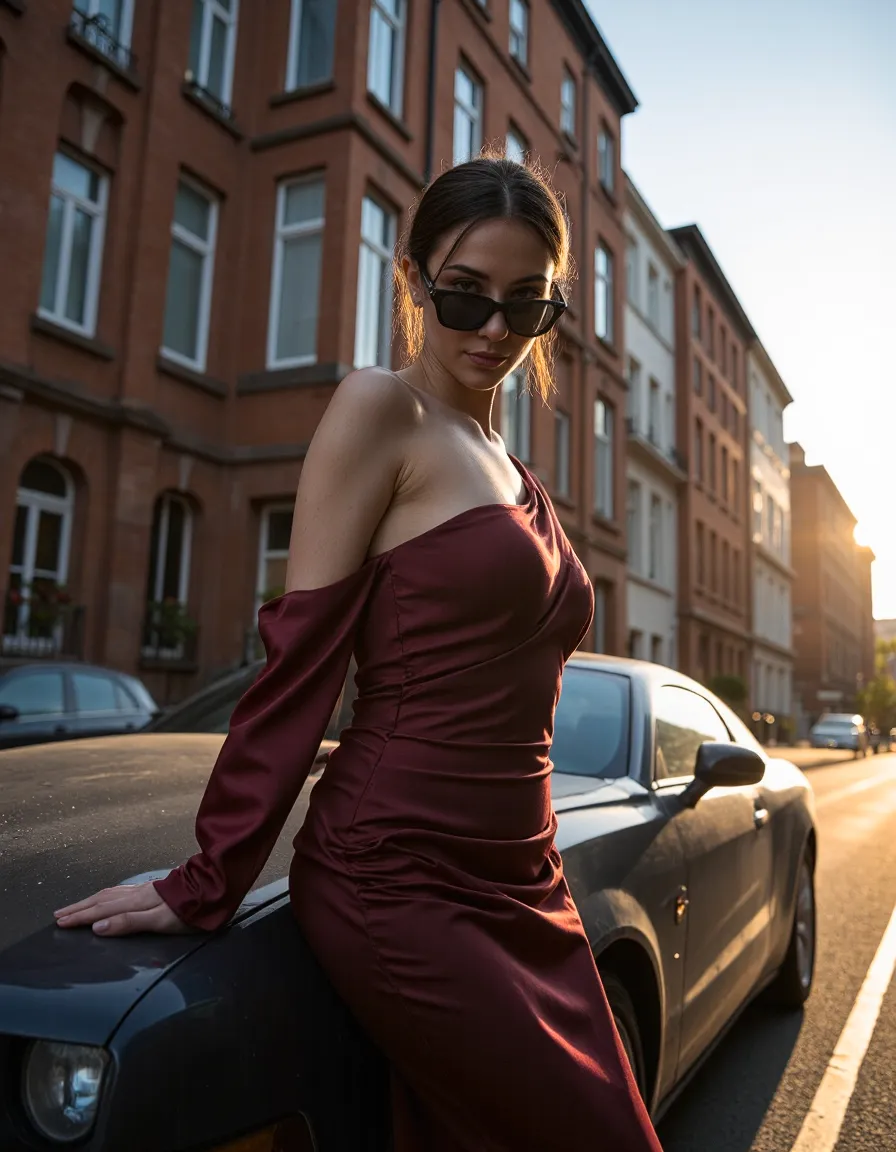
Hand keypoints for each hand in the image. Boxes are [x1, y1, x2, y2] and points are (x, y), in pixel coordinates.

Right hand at [54, 882, 191, 936]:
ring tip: (76, 906)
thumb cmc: (191, 910)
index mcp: (136, 902)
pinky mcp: (153, 889)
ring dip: (90, 901)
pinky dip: (107, 895)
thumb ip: (129, 923)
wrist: (215, 888)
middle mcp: (137, 893)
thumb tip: (98, 926)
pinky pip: (121, 890)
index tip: (60, 923)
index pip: (100, 911)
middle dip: (79, 909)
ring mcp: (145, 889)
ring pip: (110, 894)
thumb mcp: (160, 921)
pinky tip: (107, 896)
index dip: (80, 917)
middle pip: (101, 901)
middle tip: (59, 915)